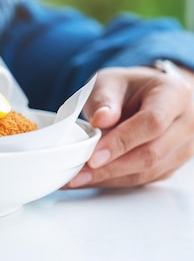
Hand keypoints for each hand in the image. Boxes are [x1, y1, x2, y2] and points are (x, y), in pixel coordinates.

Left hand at [66, 66, 193, 187]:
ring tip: (78, 178)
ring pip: (148, 172)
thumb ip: (103, 99)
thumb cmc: (127, 86)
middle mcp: (186, 122)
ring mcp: (183, 147)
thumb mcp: (109, 81)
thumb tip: (101, 120)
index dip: (122, 141)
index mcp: (175, 94)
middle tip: (78, 172)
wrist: (143, 94)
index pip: (153, 122)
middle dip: (111, 167)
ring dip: (110, 178)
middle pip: (152, 153)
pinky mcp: (171, 165)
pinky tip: (91, 178)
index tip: (94, 155)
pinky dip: (114, 180)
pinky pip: (143, 179)